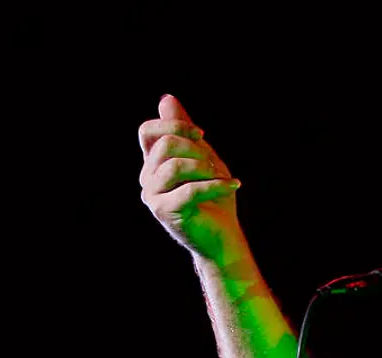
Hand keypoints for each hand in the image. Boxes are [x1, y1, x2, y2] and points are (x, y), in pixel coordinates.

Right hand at [138, 94, 244, 263]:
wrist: (222, 235)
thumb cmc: (214, 196)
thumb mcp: (203, 156)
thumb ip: (184, 131)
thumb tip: (166, 98)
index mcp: (153, 163)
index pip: (147, 131)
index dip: (174, 124)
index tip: (201, 134)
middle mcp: (147, 178)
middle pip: (165, 145)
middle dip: (196, 149)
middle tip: (215, 165)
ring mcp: (152, 196)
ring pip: (175, 166)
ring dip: (206, 168)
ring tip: (222, 177)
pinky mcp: (164, 212)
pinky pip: (189, 190)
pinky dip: (216, 185)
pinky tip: (234, 185)